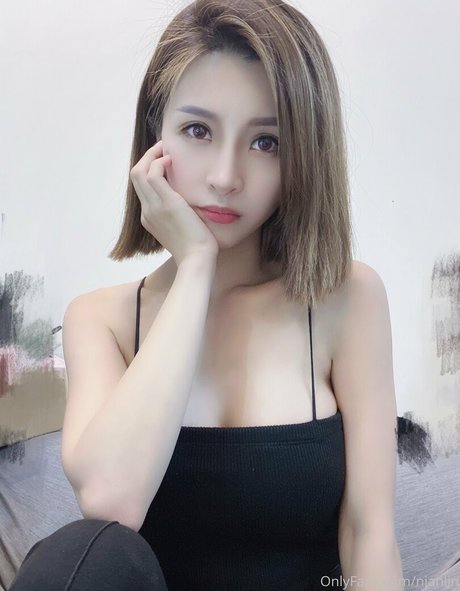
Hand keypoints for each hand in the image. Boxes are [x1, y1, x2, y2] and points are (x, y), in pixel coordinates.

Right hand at [130, 140, 218, 266]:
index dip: (149, 169)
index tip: (163, 160)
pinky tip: (171, 160)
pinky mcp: (167, 204)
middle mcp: (147, 212)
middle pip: (135, 176)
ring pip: (139, 172)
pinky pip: (152, 175)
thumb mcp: (182, 228)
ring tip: (165, 149)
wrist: (197, 260)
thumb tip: (187, 204)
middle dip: (147, 157)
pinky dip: (158, 162)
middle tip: (162, 148)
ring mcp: (154, 208)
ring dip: (151, 155)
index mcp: (149, 218)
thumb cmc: (196, 248)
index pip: (142, 187)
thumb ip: (178, 215)